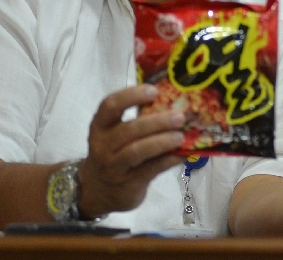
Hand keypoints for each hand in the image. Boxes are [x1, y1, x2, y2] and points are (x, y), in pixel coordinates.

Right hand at [77, 85, 185, 217]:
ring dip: (162, 142)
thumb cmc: (115, 153)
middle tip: (179, 117)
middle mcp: (102, 145)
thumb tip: (177, 105)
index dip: (131, 96)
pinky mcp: (128, 184)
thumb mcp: (116, 135)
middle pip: (129, 130)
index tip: (154, 91)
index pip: (110, 105)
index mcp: (100, 126)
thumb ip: (139, 121)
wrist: (99, 191)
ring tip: (181, 137)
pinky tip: (183, 154)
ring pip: (137, 151)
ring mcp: (113, 167)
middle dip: (156, 122)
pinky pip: (150, 169)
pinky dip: (169, 160)